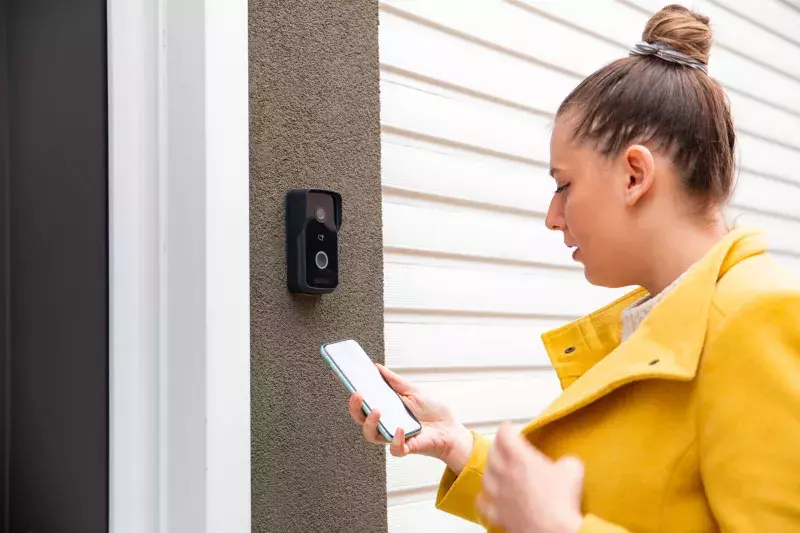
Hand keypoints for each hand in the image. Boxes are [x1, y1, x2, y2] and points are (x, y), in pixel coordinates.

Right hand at [348, 363, 473, 472]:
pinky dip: (396, 439)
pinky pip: (395, 448)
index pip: (363, 405)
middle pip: (361, 420)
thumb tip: (377, 367)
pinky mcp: (405, 448)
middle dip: (355, 408)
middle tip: (358, 395)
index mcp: (385, 410)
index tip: (352, 384)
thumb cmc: (431, 411)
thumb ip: (395, 381)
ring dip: (371, 423)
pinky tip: (401, 428)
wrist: (449, 428)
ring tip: (377, 411)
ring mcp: (393, 437)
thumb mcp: (413, 390)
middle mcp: (385, 424)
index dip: (354, 398)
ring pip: (371, 435)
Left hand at [477, 423, 584, 532]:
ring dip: (490, 469)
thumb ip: (567, 460)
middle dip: (498, 446)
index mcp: (520, 458)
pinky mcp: (498, 513)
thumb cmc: (561, 500)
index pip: (505, 435)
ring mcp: (498, 494)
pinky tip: (486, 496)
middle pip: (492, 453)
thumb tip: (568, 462)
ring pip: (486, 475)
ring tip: (496, 468)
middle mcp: (504, 473)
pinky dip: (483, 497)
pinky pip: (483, 503)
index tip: (508, 427)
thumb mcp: (572, 469)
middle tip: (504, 445)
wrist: (553, 529)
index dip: (506, 428)